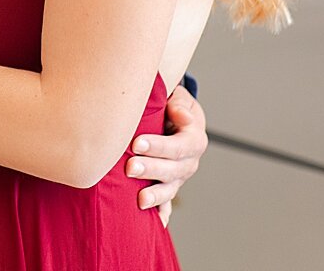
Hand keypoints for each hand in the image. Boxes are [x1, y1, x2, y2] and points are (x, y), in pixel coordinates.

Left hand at [127, 83, 205, 221]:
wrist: (175, 119)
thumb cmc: (173, 106)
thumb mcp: (179, 99)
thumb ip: (179, 103)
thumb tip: (179, 113)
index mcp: (194, 139)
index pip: (179, 145)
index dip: (159, 146)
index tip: (137, 143)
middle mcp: (189, 162)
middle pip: (173, 169)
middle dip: (151, 169)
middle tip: (130, 167)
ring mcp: (179, 177)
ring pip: (170, 189)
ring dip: (155, 195)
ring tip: (139, 199)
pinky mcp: (168, 186)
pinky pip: (166, 203)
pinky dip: (161, 213)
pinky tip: (155, 224)